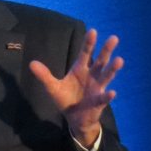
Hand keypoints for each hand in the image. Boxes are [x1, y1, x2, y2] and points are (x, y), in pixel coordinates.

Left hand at [29, 29, 122, 146]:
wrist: (74, 118)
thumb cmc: (66, 99)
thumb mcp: (53, 87)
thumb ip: (44, 75)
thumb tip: (32, 63)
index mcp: (80, 69)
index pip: (85, 53)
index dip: (89, 43)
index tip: (93, 31)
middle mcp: (91, 76)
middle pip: (100, 61)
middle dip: (106, 50)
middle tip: (114, 38)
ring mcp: (97, 88)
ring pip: (106, 76)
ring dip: (112, 68)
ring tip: (119, 60)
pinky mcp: (99, 102)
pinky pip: (104, 98)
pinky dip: (108, 95)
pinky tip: (112, 92)